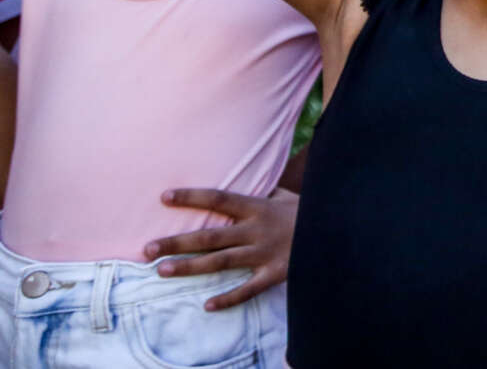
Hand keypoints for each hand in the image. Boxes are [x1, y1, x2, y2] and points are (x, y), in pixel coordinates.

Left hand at [146, 188, 296, 310]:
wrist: (340, 228)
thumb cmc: (310, 211)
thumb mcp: (287, 196)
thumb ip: (265, 193)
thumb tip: (249, 180)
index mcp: (259, 207)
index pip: (219, 199)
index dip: (192, 197)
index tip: (163, 197)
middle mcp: (257, 230)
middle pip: (210, 236)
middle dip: (177, 242)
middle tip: (146, 249)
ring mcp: (265, 253)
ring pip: (220, 262)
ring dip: (190, 267)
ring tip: (162, 270)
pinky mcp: (276, 273)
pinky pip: (248, 289)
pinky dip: (229, 298)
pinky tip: (207, 305)